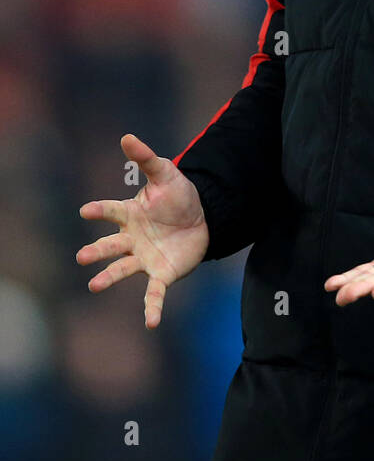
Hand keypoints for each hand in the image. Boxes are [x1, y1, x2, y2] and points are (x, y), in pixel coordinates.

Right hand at [76, 133, 209, 328]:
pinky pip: (154, 293)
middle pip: (111, 245)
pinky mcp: (162, 274)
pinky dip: (152, 308)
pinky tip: (151, 323)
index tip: (86, 211)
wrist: (204, 218)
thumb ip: (147, 159)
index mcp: (130, 214)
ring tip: (94, 285)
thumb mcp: (166, 174)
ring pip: (122, 269)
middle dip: (97, 251)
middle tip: (83, 256)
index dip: (100, 211)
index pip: (111, 211)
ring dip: (109, 277)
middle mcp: (132, 239)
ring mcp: (144, 258)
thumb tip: (126, 137)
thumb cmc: (179, 196)